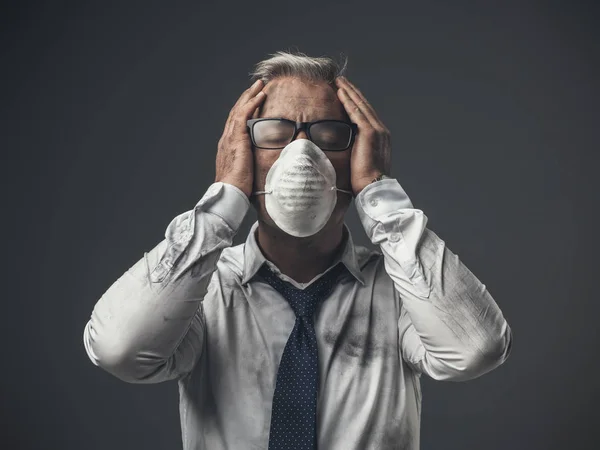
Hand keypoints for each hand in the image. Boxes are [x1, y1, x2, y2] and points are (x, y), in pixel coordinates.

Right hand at [215, 79, 265, 197]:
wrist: (230, 192)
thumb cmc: (239, 188)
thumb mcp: (247, 173)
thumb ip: (254, 164)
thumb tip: (267, 165)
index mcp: (229, 146)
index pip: (236, 123)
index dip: (244, 110)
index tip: (253, 101)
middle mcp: (227, 139)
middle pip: (236, 112)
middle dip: (246, 98)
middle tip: (257, 86)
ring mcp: (230, 137)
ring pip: (239, 110)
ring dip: (250, 96)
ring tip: (259, 85)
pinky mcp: (236, 138)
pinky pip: (243, 115)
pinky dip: (251, 103)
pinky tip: (260, 95)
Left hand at [335, 76, 391, 195]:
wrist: (373, 187)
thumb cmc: (364, 180)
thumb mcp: (361, 160)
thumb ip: (356, 149)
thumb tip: (344, 146)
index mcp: (380, 137)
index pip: (366, 114)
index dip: (356, 102)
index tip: (346, 92)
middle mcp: (381, 130)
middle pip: (364, 106)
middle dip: (353, 92)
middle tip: (341, 80)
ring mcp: (377, 130)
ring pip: (361, 105)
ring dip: (349, 92)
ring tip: (339, 81)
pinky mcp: (370, 133)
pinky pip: (356, 112)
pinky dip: (348, 101)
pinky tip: (340, 92)